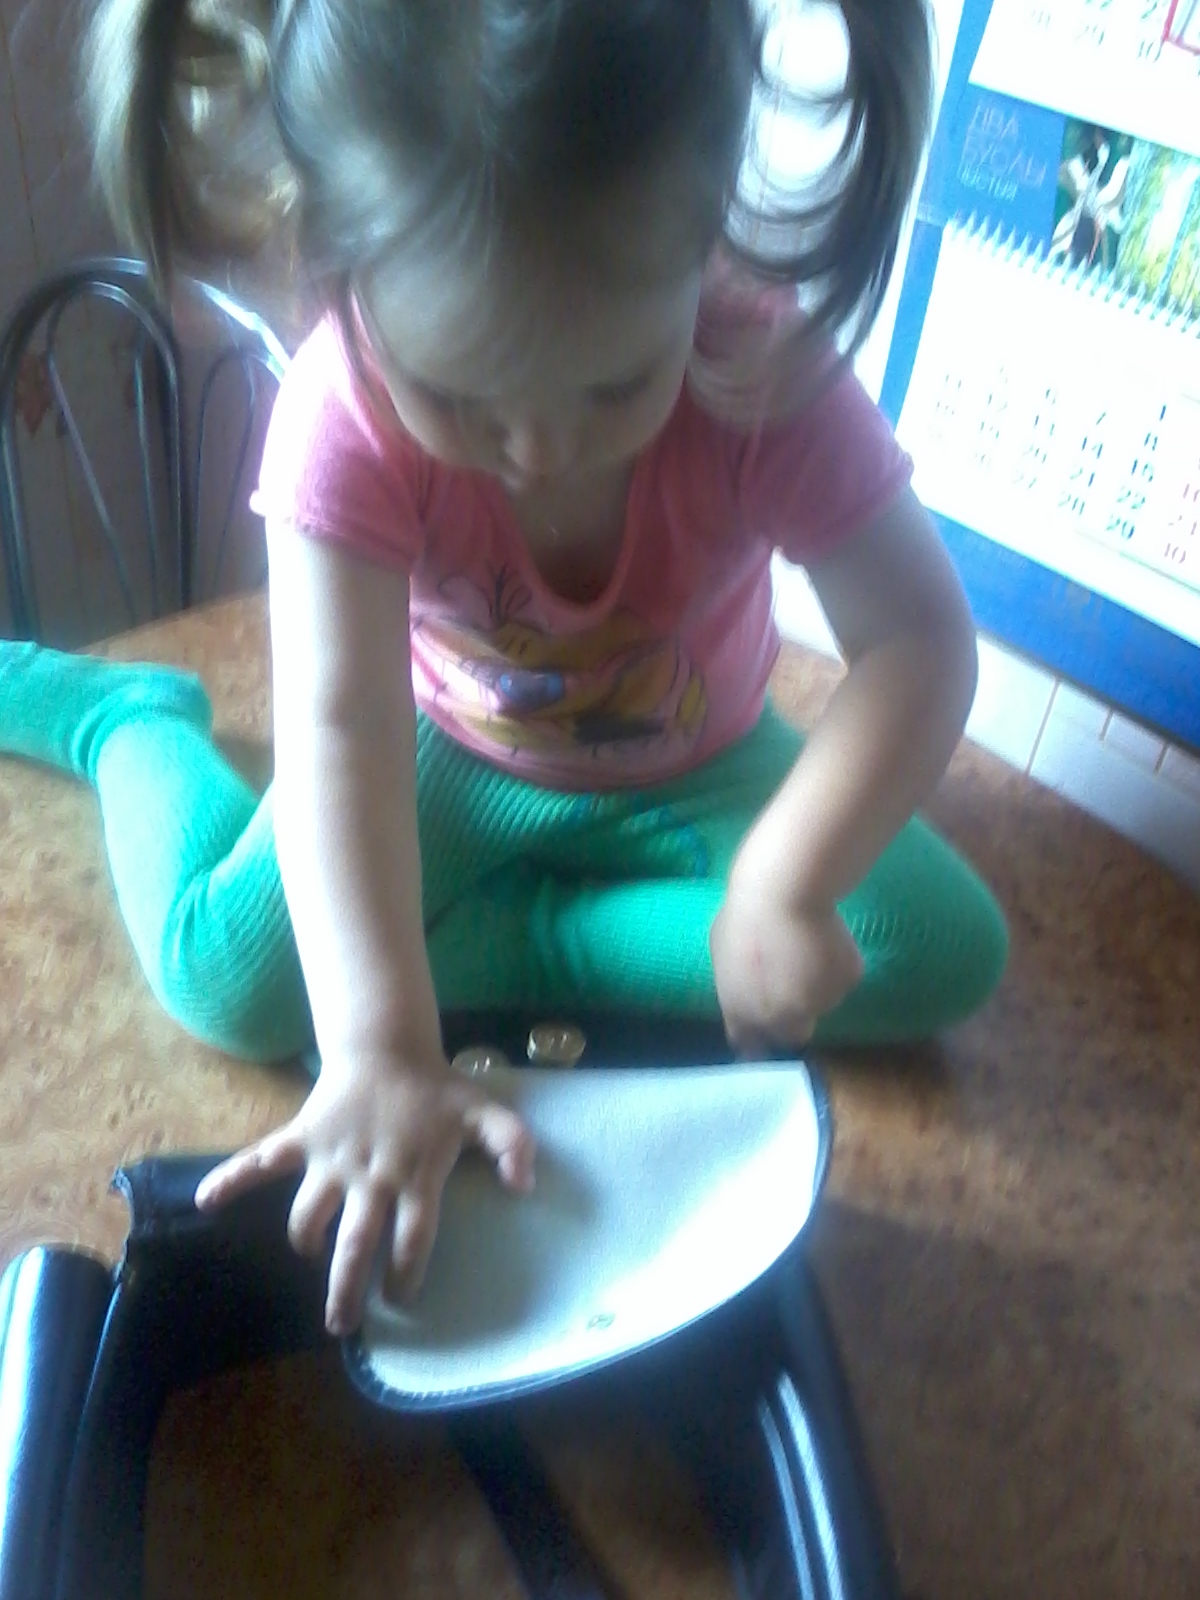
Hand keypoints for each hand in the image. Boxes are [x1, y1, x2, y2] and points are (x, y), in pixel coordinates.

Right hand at [194, 1051, 535, 1334]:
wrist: (388, 1046)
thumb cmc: (437, 1090)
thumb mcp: (485, 1112)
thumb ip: (512, 1144)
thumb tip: (525, 1185)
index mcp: (415, 1176)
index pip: (413, 1238)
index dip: (408, 1274)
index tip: (402, 1299)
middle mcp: (370, 1176)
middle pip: (355, 1244)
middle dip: (347, 1288)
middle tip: (341, 1326)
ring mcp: (331, 1159)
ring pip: (309, 1215)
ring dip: (306, 1243)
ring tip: (307, 1265)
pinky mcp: (301, 1140)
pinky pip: (261, 1161)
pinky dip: (231, 1178)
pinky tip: (205, 1202)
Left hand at [710, 861, 863, 1052]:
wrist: (784, 893)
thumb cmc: (743, 917)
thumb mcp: (724, 957)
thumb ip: (736, 988)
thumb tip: (747, 994)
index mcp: (744, 1014)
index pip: (750, 1046)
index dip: (757, 1035)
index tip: (763, 1024)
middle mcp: (783, 1020)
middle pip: (794, 1034)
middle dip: (794, 1016)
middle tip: (793, 983)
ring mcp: (820, 1004)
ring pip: (821, 1002)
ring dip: (816, 985)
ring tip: (807, 947)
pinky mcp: (848, 982)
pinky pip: (842, 979)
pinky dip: (837, 965)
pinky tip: (826, 937)